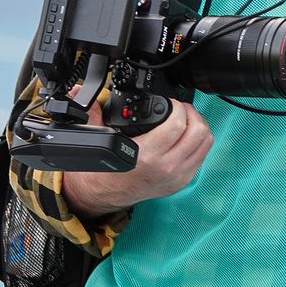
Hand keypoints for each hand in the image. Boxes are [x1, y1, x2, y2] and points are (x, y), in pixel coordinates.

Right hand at [61, 96, 211, 219]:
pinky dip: (198, 142)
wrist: (104, 195)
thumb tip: (80, 91)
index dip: (177, 107)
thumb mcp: (99, 138)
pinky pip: (202, 156)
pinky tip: (185, 136)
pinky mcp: (182, 181)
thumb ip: (93, 112)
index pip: (178, 124)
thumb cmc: (104, 170)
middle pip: (198, 132)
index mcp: (147, 156)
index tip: (170, 103)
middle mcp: (166, 167)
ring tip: (185, 119)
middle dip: (191, 113)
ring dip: (198, 126)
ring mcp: (177, 176)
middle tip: (180, 109)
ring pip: (206, 143)